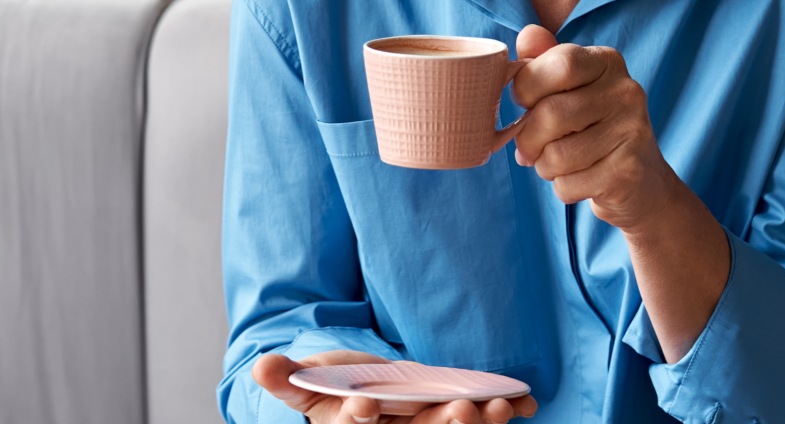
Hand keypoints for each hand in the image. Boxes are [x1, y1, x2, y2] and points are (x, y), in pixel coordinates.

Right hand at [252, 350, 536, 422]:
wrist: (364, 390)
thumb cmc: (334, 387)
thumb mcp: (307, 382)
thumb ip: (287, 379)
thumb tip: (260, 366)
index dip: (359, 420)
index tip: (367, 407)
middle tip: (460, 412)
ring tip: (499, 407)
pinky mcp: (450, 419)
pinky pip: (479, 421)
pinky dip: (501, 412)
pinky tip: (524, 402)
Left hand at [510, 24, 683, 230]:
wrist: (642, 182)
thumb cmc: (592, 128)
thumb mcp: (570, 89)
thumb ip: (545, 61)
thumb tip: (527, 34)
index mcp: (608, 62)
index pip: (558, 64)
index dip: (527, 88)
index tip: (526, 103)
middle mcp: (626, 92)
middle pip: (550, 114)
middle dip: (527, 139)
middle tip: (530, 147)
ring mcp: (632, 132)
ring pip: (555, 156)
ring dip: (544, 167)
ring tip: (557, 163)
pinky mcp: (628, 173)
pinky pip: (568, 185)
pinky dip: (562, 188)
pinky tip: (580, 180)